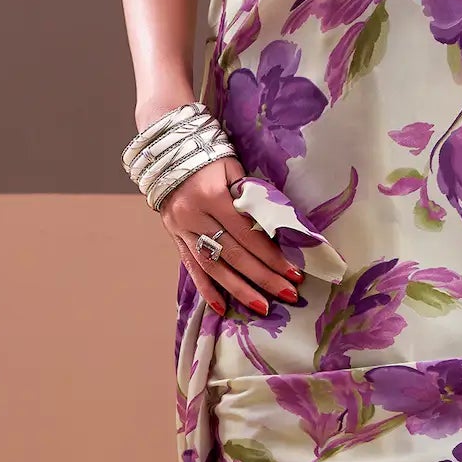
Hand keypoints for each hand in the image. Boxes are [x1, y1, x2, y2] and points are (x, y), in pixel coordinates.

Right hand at [155, 157, 304, 318]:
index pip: (248, 234)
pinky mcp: (175, 238)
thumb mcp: (233, 170)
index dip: (272, 256)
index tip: (294, 273)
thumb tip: (278, 228)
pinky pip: (191, 268)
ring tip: (262, 307)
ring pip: (212, 267)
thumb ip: (251, 198)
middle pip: (233, 255)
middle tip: (287, 294)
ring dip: (239, 290)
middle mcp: (194, 216)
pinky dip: (206, 290)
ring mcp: (181, 229)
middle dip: (263, 278)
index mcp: (212, 196)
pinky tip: (222, 308)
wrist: (168, 153)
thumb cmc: (210, 158)